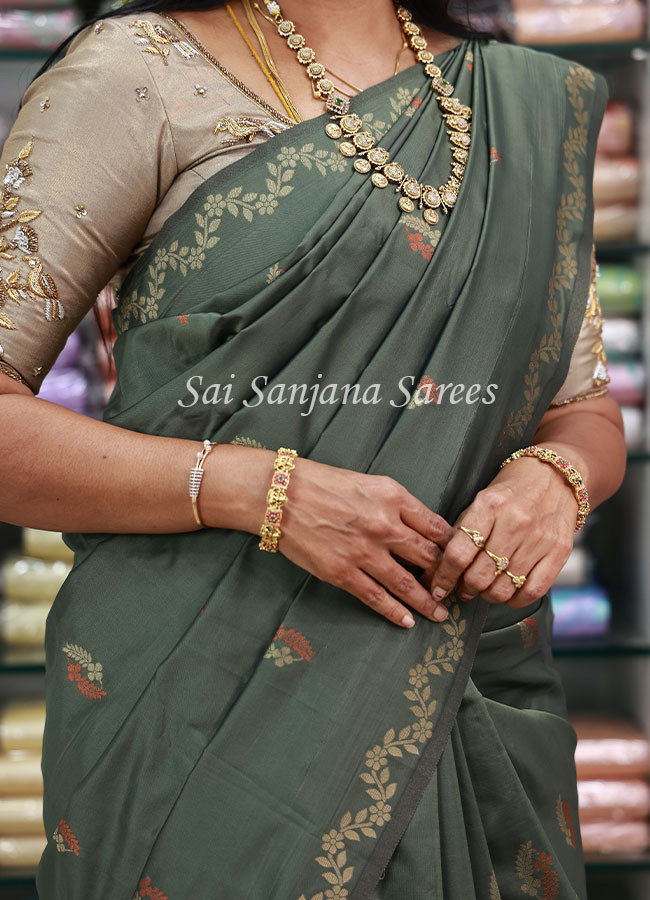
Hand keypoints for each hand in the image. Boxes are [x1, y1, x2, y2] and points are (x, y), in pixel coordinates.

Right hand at [277, 457, 453, 627]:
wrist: (281, 494)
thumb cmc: (323, 483)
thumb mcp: (369, 482)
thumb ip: (397, 504)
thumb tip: (422, 529)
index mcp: (393, 497)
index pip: (438, 527)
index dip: (453, 547)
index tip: (460, 559)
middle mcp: (384, 525)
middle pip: (429, 557)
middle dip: (447, 577)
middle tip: (456, 590)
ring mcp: (364, 552)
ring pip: (407, 584)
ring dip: (428, 602)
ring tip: (441, 615)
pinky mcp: (342, 572)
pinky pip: (376, 598)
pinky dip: (395, 612)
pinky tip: (408, 621)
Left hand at [420, 455, 577, 607]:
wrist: (556, 475)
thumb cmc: (511, 489)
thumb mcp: (481, 499)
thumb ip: (463, 530)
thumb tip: (440, 567)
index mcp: (489, 506)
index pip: (459, 553)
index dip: (444, 577)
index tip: (438, 589)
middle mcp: (515, 523)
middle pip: (479, 575)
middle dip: (466, 588)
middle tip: (464, 587)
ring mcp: (539, 539)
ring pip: (504, 588)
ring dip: (488, 595)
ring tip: (485, 589)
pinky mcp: (559, 552)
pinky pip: (533, 591)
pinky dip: (515, 600)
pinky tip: (508, 593)